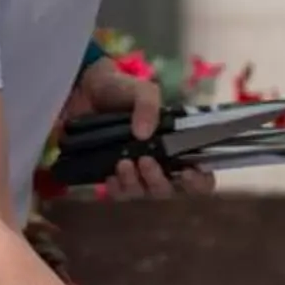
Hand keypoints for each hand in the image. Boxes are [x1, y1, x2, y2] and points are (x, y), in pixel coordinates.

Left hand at [60, 59, 216, 201]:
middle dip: (158, 180)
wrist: (85, 90)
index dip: (199, 180)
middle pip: (169, 189)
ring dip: (134, 183)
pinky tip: (110, 175)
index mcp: (176, 145)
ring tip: (122, 163)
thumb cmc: (122, 90)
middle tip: (145, 161)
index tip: (187, 173)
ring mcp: (136, 172)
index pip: (200, 174)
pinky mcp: (113, 176)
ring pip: (143, 193)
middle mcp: (160, 163)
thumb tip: (143, 134)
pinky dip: (116, 188)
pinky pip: (119, 194)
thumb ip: (149, 106)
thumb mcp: (142, 90)